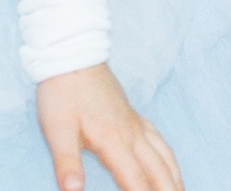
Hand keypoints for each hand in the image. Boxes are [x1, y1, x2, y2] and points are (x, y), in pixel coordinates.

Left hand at [37, 65, 181, 190]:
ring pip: (163, 153)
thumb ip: (66, 163)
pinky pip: (158, 139)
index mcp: (113, 140)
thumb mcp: (57, 130)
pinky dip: (168, 156)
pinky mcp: (131, 114)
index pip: (136, 180)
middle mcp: (130, 133)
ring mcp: (134, 122)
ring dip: (174, 176)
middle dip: (170, 190)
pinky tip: (168, 161)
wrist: (72, 54)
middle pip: (158, 169)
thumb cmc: (62, 92)